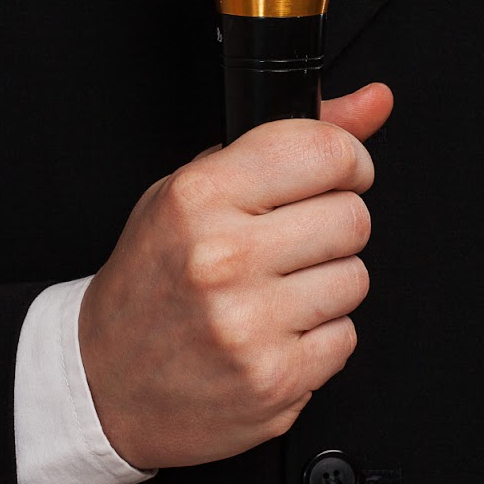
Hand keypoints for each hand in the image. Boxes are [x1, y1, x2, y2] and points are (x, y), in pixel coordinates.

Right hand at [79, 84, 392, 469]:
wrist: (108, 381)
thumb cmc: (153, 279)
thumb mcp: (196, 190)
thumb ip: (287, 142)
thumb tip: (376, 102)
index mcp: (198, 198)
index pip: (323, 151)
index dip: (348, 159)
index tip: (342, 172)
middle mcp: (223, 258)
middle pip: (352, 218)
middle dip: (334, 225)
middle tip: (294, 241)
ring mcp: (249, 324)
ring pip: (356, 278)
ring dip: (328, 283)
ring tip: (276, 291)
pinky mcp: (274, 379)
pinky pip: (345, 338)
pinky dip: (320, 337)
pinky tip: (274, 332)